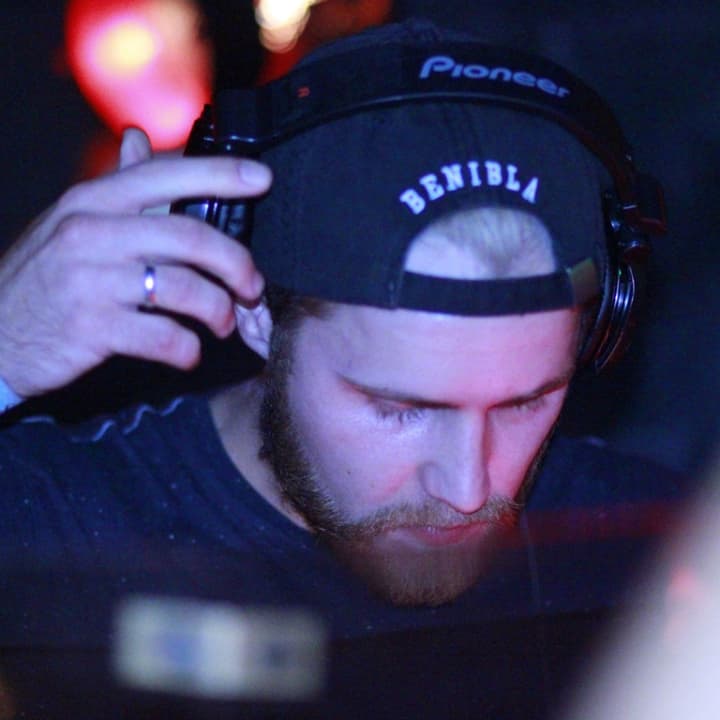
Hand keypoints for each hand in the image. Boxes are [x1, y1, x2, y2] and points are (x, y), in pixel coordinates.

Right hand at [0, 128, 271, 398]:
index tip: (263, 179)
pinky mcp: (93, 328)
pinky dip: (189, 348)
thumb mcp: (70, 223)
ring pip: (186, 289)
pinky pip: (165, 336)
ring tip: (224, 324)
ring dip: (219, 312)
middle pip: (191, 237)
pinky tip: (189, 352)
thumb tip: (140, 140)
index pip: (166, 176)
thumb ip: (115, 187)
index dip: (221, 175)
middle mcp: (91, 233)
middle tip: (252, 287)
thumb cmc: (43, 277)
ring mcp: (91, 280)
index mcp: (91, 202)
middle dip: (237, 264)